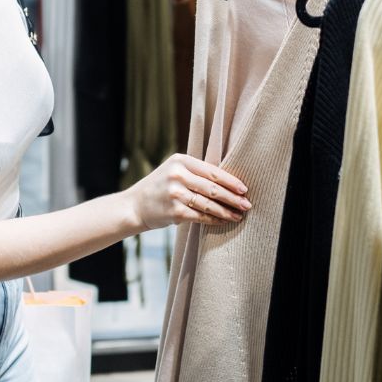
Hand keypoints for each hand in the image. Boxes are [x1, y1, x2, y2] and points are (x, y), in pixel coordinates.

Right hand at [127, 154, 250, 230]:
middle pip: (213, 188)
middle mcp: (178, 175)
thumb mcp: (174, 171)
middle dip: (233, 198)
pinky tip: (223, 221)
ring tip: (239, 215)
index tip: (244, 189)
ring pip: (209, 204)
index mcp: (181, 160)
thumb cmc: (159, 188)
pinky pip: (201, 216)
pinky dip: (214, 219)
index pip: (213, 171)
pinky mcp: (175, 211)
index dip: (231, 181)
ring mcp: (176, 193)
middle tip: (247, 204)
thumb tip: (229, 182)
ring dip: (227, 211)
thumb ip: (196, 173)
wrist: (134, 206)